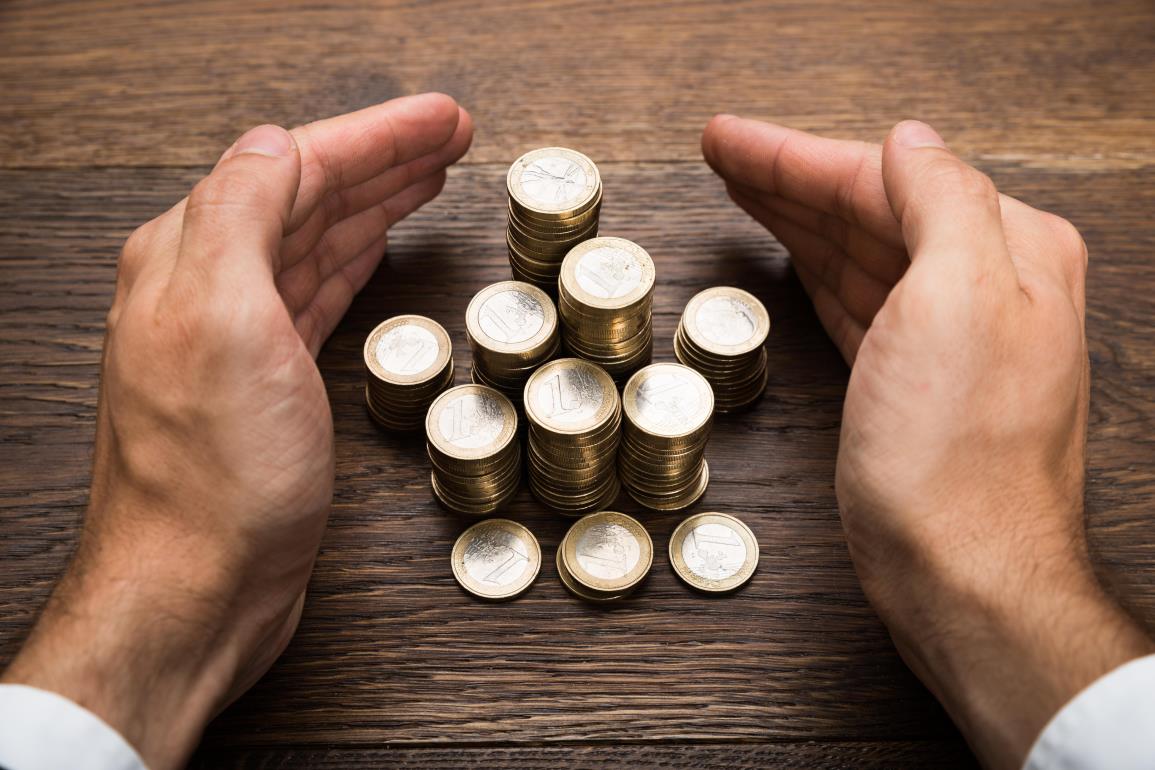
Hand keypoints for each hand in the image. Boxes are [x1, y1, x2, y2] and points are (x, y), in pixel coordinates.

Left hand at [1, 93, 472, 769]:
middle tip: (451, 138)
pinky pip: (319, 293)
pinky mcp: (269, 384)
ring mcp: (240, 337)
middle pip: (309, 197)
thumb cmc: (213, 476)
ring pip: (318, 241)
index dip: (376, 136)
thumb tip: (276, 144)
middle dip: (384, 159)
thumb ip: (241, 214)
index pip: (294, 166)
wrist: (199, 586)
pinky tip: (377, 247)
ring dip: (376, 203)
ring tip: (429, 176)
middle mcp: (209, 289)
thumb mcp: (222, 321)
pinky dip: (357, 260)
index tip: (442, 120)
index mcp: (192, 258)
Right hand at [702, 116, 1152, 767]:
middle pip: (868, 209)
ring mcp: (944, 338)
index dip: (798, 154)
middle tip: (721, 154)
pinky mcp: (908, 383)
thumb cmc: (960, 453)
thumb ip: (941, 201)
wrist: (961, 570)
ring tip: (739, 187)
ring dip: (796, 216)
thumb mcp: (960, 299)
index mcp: (1005, 252)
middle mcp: (983, 288)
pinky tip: (789, 253)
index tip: (730, 139)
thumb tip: (907, 141)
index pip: (887, 178)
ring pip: (856, 252)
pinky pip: (853, 300)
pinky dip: (813, 269)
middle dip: (789, 177)